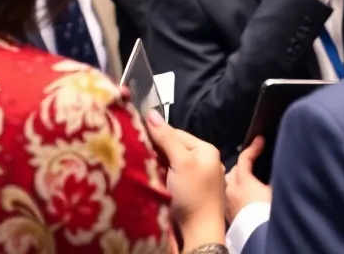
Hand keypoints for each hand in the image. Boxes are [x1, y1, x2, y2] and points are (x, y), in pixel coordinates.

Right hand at [144, 111, 226, 245]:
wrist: (199, 231)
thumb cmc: (194, 194)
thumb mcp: (181, 162)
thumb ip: (167, 138)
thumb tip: (151, 112)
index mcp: (206, 150)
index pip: (177, 133)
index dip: (158, 134)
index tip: (138, 135)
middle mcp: (204, 161)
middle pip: (174, 148)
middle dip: (157, 150)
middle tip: (137, 151)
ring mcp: (197, 178)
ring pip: (171, 164)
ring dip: (158, 165)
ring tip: (141, 164)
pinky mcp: (188, 192)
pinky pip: (172, 178)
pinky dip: (162, 177)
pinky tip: (151, 178)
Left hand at [225, 136, 271, 222]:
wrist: (257, 237)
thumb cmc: (267, 213)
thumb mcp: (276, 190)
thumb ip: (274, 176)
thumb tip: (279, 166)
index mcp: (243, 181)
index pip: (245, 158)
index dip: (253, 147)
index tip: (260, 139)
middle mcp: (231, 190)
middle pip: (233, 171)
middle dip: (242, 166)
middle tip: (253, 164)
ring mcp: (227, 203)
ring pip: (229, 185)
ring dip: (237, 181)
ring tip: (248, 181)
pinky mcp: (228, 215)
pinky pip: (230, 198)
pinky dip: (236, 193)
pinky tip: (245, 198)